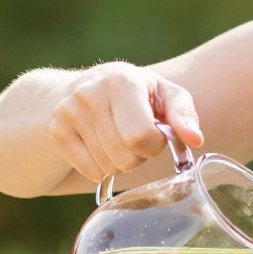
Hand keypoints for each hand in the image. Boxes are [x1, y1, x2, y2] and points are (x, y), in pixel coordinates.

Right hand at [47, 62, 203, 182]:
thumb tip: (195, 139)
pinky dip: (102, 169)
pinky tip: (102, 147)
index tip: (155, 134)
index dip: (155, 144)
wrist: (86, 86)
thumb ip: (183, 114)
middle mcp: (90, 94)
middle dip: (138, 157)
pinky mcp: (57, 131)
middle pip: (124, 156)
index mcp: (121, 81)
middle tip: (136, 140)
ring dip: (121, 163)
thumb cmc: (138, 94)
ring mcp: (69, 112)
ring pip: (108, 167)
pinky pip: (90, 172)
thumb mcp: (165, 94)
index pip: (141, 137)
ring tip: (119, 140)